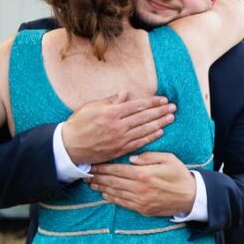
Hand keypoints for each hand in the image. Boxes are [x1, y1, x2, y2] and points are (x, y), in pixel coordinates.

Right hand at [61, 91, 175, 164]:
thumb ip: (111, 101)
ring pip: (145, 129)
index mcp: (111, 113)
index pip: (137, 106)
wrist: (69, 146)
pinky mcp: (120, 149)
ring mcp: (120, 139)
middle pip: (144, 117)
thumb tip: (126, 93)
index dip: (152, 102)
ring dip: (160, 123)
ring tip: (171, 118)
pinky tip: (160, 131)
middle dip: (160, 111)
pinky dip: (151, 136)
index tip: (163, 99)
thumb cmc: (79, 123)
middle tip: (173, 107)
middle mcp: (118, 126)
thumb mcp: (92, 107)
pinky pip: (139, 142)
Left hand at [89, 152, 195, 216]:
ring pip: (115, 193)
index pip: (118, 170)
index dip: (103, 168)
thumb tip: (131, 159)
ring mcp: (140, 200)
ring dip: (102, 188)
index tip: (93, 165)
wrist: (190, 196)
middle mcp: (139, 188)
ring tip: (92, 184)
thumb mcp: (168, 159)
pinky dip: (112, 199)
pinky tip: (105, 195)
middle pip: (113, 182)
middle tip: (86, 174)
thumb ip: (148, 157)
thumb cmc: (180, 175)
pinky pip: (123, 203)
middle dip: (98, 177)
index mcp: (144, 174)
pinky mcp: (142, 209)